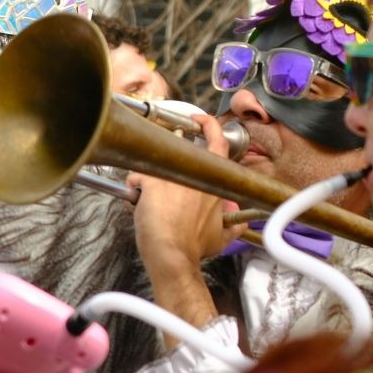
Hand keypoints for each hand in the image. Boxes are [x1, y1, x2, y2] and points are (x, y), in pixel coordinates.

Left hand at [129, 112, 243, 265]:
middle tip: (163, 183)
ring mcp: (172, 175)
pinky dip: (132, 191)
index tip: (199, 119)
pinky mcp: (150, 181)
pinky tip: (136, 205)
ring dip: (148, 182)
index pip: (218, 142)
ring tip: (148, 202)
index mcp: (214, 182)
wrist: (172, 253)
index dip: (210, 125)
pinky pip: (134, 178)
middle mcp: (195, 173)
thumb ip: (234, 225)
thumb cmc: (194, 246)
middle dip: (168, 165)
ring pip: (154, 166)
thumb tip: (240, 222)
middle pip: (179, 152)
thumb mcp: (222, 237)